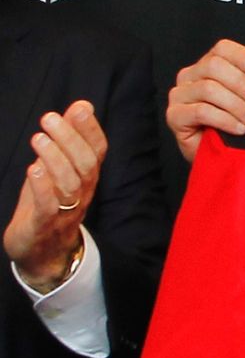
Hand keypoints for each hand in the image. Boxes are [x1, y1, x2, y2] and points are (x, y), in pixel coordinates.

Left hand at [4, 101, 107, 291]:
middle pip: (86, 163)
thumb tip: (81, 105)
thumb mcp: (58, 168)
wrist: (41, 251)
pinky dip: (43, 187)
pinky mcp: (45, 225)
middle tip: (50, 118)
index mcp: (87, 177)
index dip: (91, 129)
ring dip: (55, 158)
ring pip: (71, 183)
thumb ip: (68, 139)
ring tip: (38, 138)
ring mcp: (66, 209)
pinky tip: (33, 169)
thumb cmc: (49, 203)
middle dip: (70, 138)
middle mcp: (82, 192)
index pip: (98, 150)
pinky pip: (50, 206)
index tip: (79, 108)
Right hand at [165, 39, 244, 162]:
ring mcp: (179, 95)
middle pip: (214, 66)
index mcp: (207, 65)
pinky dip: (225, 120)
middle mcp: (189, 76)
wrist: (218, 154)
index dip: (241, 55)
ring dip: (236, 105)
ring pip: (208, 89)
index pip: (221, 49)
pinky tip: (239, 129)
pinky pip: (201, 111)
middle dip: (241, 83)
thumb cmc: (235, 122)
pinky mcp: (174, 116)